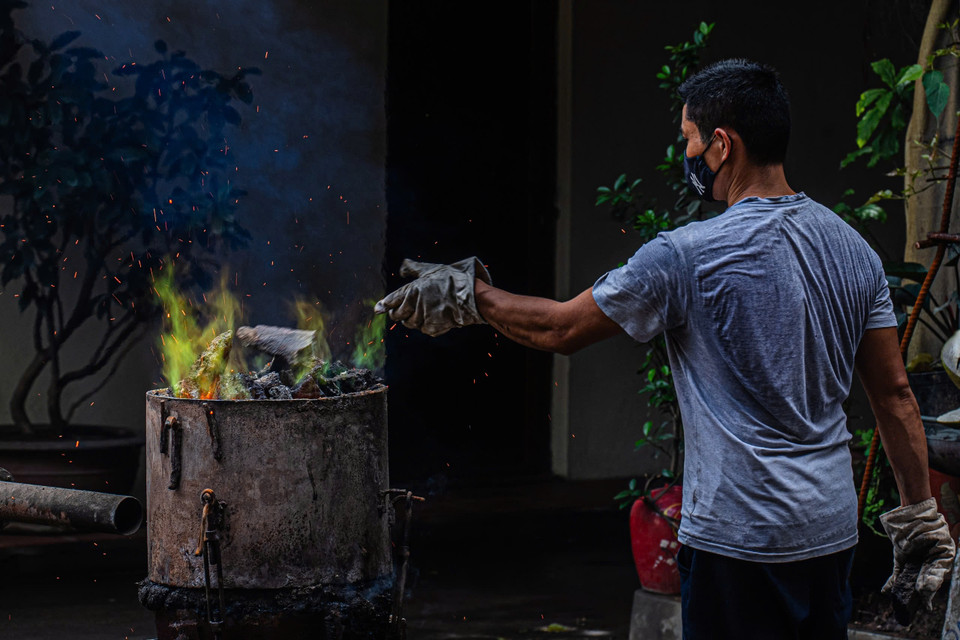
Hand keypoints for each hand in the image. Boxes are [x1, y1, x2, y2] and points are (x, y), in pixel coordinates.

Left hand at [374, 257, 491, 336]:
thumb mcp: (431, 269)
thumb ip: (413, 269)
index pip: (392, 300)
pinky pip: (423, 329)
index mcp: (412, 290)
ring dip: (411, 319)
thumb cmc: (451, 280)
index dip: (384, 305)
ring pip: (410, 323)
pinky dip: (425, 324)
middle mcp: (415, 306)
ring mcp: (424, 318)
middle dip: (397, 313)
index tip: (378, 308)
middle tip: (400, 311)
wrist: (471, 296)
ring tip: (419, 312)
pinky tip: (432, 317)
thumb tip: (401, 269)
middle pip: (397, 315)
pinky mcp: (433, 328)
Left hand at [880, 497, 955, 609]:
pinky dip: (891, 582)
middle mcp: (928, 562)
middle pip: (925, 580)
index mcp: (942, 558)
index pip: (938, 574)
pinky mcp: (901, 560)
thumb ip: (927, 542)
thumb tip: (913, 549)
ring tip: (903, 600)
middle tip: (922, 603)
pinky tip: (885, 591)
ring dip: (907, 589)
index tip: (926, 589)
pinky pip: (897, 573)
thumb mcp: (935, 533)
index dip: (932, 583)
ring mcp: (914, 562)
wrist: (914, 512)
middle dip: (923, 592)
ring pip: (911, 579)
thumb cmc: (928, 522)